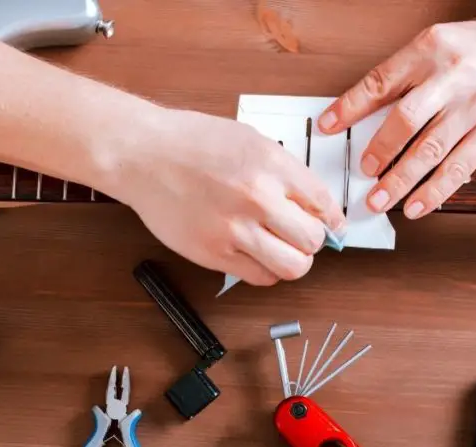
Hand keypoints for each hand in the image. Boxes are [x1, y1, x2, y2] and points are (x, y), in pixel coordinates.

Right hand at [112, 107, 345, 285]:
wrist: (143, 155)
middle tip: (300, 236)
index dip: (332, 220)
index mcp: (271, 164)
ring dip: (293, 261)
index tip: (332, 226)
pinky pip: (259, 277)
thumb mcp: (249, 140)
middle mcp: (257, 198)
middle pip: (313, 240)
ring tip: (281, 250)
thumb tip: (310, 201)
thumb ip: (282, 170)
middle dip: (311, 241)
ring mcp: (235, 230)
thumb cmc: (189, 143)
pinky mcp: (214, 254)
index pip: (323, 204)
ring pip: (292, 266)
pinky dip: (265, 271)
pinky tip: (256, 256)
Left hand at [318, 10, 475, 218]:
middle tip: (363, 173)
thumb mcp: (436, 49)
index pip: (380, 81)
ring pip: (431, 150)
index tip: (326, 128)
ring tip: (379, 200)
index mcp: (429, 50)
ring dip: (401, 180)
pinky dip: (434, 192)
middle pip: (406, 119)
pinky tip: (416, 206)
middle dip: (380, 150)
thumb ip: (403, 80)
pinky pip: (459, 167)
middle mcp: (452, 76)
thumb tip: (359, 118)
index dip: (349, 107)